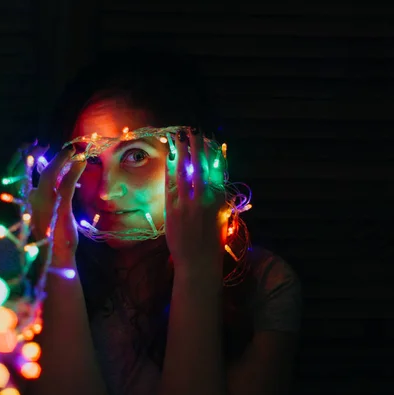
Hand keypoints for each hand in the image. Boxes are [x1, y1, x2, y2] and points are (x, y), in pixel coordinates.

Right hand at [28, 144, 85, 267]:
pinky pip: (66, 184)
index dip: (23, 158)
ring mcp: (44, 204)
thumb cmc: (53, 237)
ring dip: (61, 159)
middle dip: (35, 153)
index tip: (33, 147)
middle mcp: (30, 201)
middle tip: (47, 145)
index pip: (18, 174)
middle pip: (29, 170)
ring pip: (49, 173)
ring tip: (72, 152)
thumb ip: (49, 195)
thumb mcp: (48, 214)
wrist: (56, 259)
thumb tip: (59, 176)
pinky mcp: (60, 208)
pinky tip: (81, 163)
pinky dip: (74, 170)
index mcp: (25, 202)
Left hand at [165, 128, 225, 279]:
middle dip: (196, 147)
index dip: (213, 153)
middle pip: (199, 166)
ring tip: (178, 137)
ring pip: (183, 172)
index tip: (211, 140)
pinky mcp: (172, 210)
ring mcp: (186, 204)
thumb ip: (220, 199)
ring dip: (181, 152)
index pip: (217, 170)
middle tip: (193, 130)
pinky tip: (170, 159)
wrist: (198, 263)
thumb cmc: (214, 243)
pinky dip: (171, 170)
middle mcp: (204, 199)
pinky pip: (170, 185)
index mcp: (219, 200)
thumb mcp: (223, 218)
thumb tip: (217, 183)